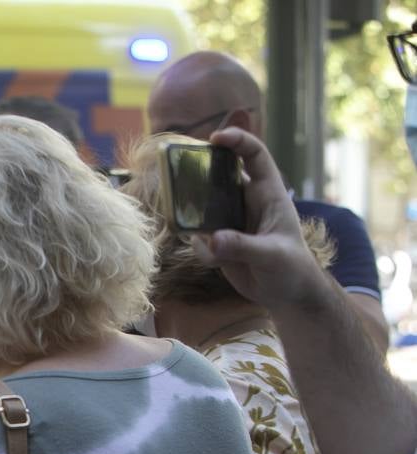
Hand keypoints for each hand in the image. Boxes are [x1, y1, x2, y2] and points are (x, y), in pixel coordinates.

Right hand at [193, 127, 337, 312]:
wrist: (287, 295)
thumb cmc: (292, 268)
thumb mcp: (272, 256)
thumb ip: (242, 246)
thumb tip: (211, 240)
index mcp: (269, 194)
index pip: (254, 156)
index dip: (237, 141)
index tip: (214, 139)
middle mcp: (246, 202)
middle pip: (219, 175)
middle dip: (200, 175)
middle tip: (180, 177)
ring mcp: (230, 220)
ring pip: (202, 207)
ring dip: (194, 218)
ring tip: (197, 231)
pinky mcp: (219, 240)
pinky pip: (199, 238)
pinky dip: (201, 249)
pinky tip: (216, 262)